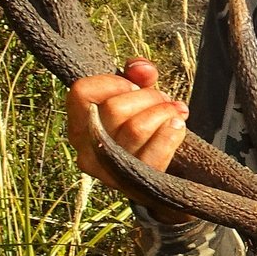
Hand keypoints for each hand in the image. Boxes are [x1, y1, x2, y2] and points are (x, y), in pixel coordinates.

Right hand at [66, 59, 190, 221]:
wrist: (153, 172)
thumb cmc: (140, 125)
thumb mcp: (135, 96)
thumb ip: (136, 75)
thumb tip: (142, 69)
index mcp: (79, 124)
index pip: (81, 92)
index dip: (113, 82)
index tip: (132, 86)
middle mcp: (86, 149)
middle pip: (115, 109)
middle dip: (148, 97)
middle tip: (163, 99)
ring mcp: (107, 171)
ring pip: (136, 129)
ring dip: (163, 113)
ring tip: (173, 112)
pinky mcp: (131, 187)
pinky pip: (154, 155)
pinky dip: (171, 134)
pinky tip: (177, 127)